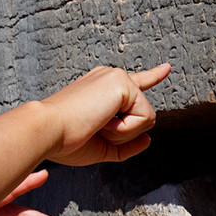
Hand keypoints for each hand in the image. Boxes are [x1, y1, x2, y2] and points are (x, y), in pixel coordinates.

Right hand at [41, 64, 170, 166]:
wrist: (48, 130)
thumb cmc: (65, 139)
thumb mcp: (101, 146)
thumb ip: (126, 145)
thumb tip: (148, 140)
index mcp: (99, 88)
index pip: (133, 83)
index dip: (153, 76)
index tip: (167, 68)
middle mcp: (108, 78)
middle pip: (140, 114)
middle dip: (124, 133)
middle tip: (93, 129)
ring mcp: (116, 78)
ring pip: (146, 118)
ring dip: (124, 132)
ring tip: (95, 125)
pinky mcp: (123, 84)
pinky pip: (145, 118)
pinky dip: (126, 129)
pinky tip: (102, 122)